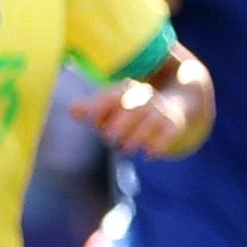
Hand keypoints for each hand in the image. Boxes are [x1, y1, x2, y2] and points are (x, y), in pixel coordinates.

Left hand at [90, 57, 212, 157]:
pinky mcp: (173, 124)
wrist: (172, 106)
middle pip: (134, 105)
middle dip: (122, 121)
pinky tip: (150, 156)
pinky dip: (160, 144)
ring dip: (138, 135)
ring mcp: (160, 110)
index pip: (114, 95)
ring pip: (151, 119)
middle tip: (110, 137)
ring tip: (126, 149)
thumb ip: (93, 110)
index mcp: (126, 91)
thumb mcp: (111, 110)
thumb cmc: (131, 112)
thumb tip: (73, 110)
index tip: (91, 120)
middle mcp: (144, 98)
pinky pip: (169, 132)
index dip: (102, 106)